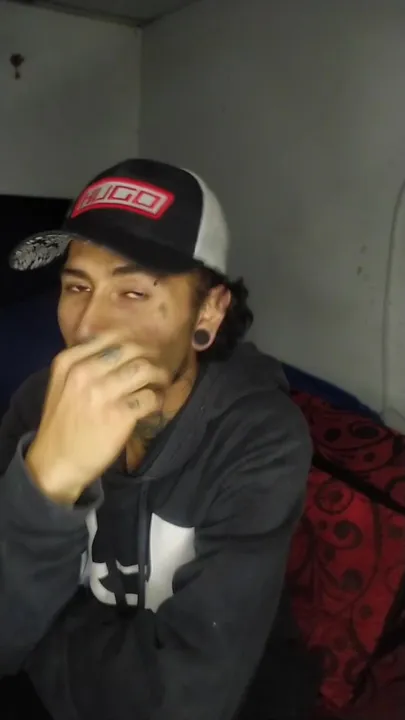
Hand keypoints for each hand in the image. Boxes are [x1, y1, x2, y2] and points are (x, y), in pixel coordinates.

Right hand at [26, 333, 169, 503]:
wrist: (56, 463)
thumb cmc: (63, 423)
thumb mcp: (62, 385)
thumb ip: (83, 363)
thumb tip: (121, 347)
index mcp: (68, 362)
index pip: (111, 337)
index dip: (133, 343)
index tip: (141, 353)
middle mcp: (84, 373)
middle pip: (131, 349)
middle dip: (150, 357)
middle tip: (157, 368)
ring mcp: (102, 393)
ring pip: (145, 368)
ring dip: (159, 375)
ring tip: (160, 384)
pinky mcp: (120, 415)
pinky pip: (151, 396)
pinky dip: (158, 399)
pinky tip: (155, 404)